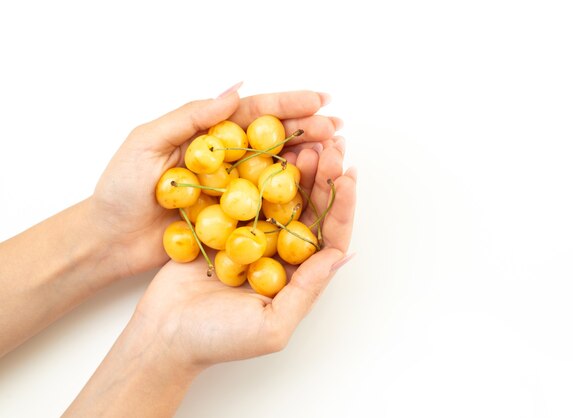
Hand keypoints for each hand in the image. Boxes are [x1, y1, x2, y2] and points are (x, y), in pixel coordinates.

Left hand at [89, 86, 338, 277]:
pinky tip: (314, 193)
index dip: (288, 104)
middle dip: (308, 131)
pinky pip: (267, 205)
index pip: (254, 113)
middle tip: (337, 129)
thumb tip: (234, 93)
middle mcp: (226, 158)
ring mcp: (233, 189)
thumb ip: (189, 119)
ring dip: (308, 162)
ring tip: (334, 155)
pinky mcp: (234, 219)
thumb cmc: (119, 190)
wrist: (109, 240)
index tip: (319, 100)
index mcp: (208, 133)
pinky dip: (292, 198)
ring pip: (277, 170)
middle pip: (274, 139)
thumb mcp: (146, 143)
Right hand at [130, 139, 355, 371]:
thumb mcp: (271, 327)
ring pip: (283, 199)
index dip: (343, 207)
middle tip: (331, 146)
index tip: (348, 175)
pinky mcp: (227, 229)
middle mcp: (282, 256)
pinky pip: (249, 196)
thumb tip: (339, 255)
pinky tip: (267, 153)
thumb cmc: (217, 340)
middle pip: (311, 212)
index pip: (331, 237)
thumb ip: (306, 292)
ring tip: (307, 143)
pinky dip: (260, 175)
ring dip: (298, 171)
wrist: (163, 334)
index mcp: (299, 278)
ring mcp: (255, 240)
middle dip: (325, 179)